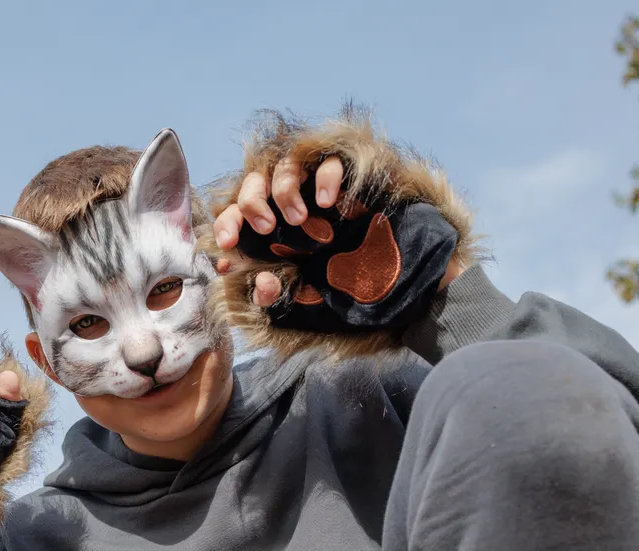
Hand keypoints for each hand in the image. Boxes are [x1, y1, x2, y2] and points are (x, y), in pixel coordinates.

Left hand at [211, 159, 465, 306]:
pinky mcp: (353, 172)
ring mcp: (321, 184)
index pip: (238, 214)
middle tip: (263, 228)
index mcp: (276, 227)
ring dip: (283, 188)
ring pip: (286, 162)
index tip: (226, 251)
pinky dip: (323, 177)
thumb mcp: (307, 301)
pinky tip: (327, 202)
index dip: (227, 226)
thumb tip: (259, 284)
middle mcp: (294, 200)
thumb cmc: (356, 290)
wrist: (412, 282)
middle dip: (250, 202)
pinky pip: (329, 160)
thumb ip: (278, 296)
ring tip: (297, 217)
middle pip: (254, 179)